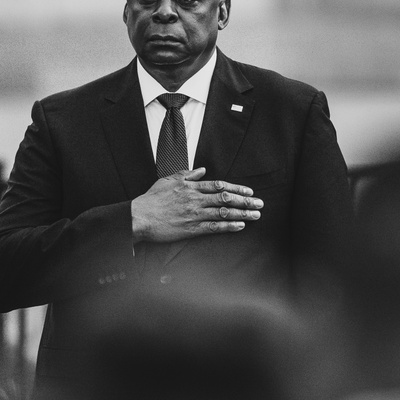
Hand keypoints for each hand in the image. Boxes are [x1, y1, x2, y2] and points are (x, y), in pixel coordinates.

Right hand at [131, 168, 262, 242]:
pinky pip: (214, 227)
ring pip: (224, 212)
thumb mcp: (168, 180)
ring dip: (242, 213)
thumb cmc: (151, 199)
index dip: (236, 188)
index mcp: (191, 187)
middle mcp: (196, 199)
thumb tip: (202, 170)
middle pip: (226, 198)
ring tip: (256, 215)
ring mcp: (195, 214)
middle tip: (260, 203)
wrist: (140, 217)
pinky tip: (240, 226)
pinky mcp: (191, 229)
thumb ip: (187, 174)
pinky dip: (229, 226)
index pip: (219, 185)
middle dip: (245, 201)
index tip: (249, 191)